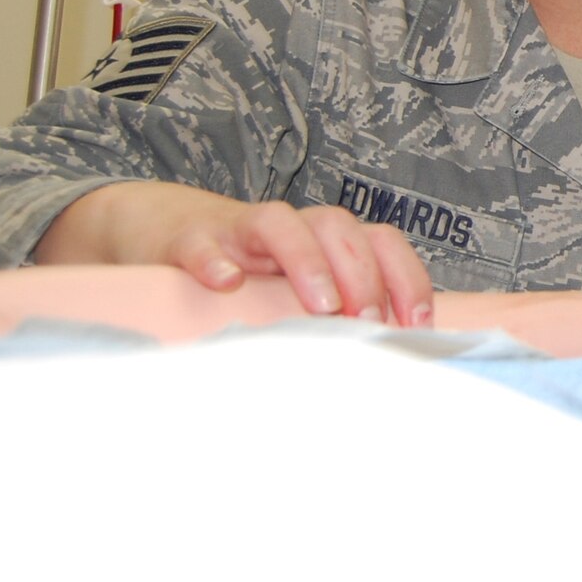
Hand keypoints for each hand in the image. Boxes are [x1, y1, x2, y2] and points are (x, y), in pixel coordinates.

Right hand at [34, 183, 432, 326]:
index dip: (407, 278)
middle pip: (339, 228)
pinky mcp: (189, 239)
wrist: (164, 228)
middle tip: (369, 322)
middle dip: (363, 275)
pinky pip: (204, 242)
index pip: (381, 242)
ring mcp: (239, 229)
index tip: (417, 325)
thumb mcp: (296, 291)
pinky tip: (226, 283)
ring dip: (308, 261)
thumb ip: (338, 311)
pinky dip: (216, 259)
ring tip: (322, 305)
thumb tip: (390, 358)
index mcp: (325, 239)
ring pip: (280, 223)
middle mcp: (291, 228)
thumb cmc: (247, 270)